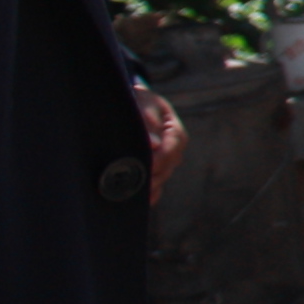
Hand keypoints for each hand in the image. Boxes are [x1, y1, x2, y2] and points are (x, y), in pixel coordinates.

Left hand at [136, 84, 182, 199]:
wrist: (133, 108)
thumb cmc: (139, 102)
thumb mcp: (143, 103)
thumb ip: (147, 118)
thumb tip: (153, 144)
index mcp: (175, 132)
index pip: (172, 149)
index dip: (159, 159)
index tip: (144, 165)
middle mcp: (175, 150)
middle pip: (166, 168)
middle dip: (150, 175)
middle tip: (129, 183)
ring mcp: (166, 163)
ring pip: (160, 179)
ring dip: (146, 186)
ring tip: (128, 193)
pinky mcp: (156, 172)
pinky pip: (155, 188)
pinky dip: (147, 195)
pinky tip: (134, 201)